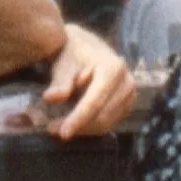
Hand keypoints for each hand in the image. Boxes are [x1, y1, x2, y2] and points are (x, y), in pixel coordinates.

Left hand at [44, 25, 136, 139]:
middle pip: (103, 116)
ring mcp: (130, 94)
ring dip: (82, 129)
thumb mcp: (63, 63)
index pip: (95, 101)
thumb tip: (50, 98)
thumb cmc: (72, 53)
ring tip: (57, 127)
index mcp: (113, 68)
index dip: (78, 119)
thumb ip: (59, 81)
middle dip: (78, 127)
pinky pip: (109, 123)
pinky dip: (90, 127)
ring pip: (106, 123)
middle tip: (52, 129)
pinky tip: (73, 122)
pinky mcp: (127, 104)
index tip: (62, 133)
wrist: (86, 46)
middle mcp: (127, 82)